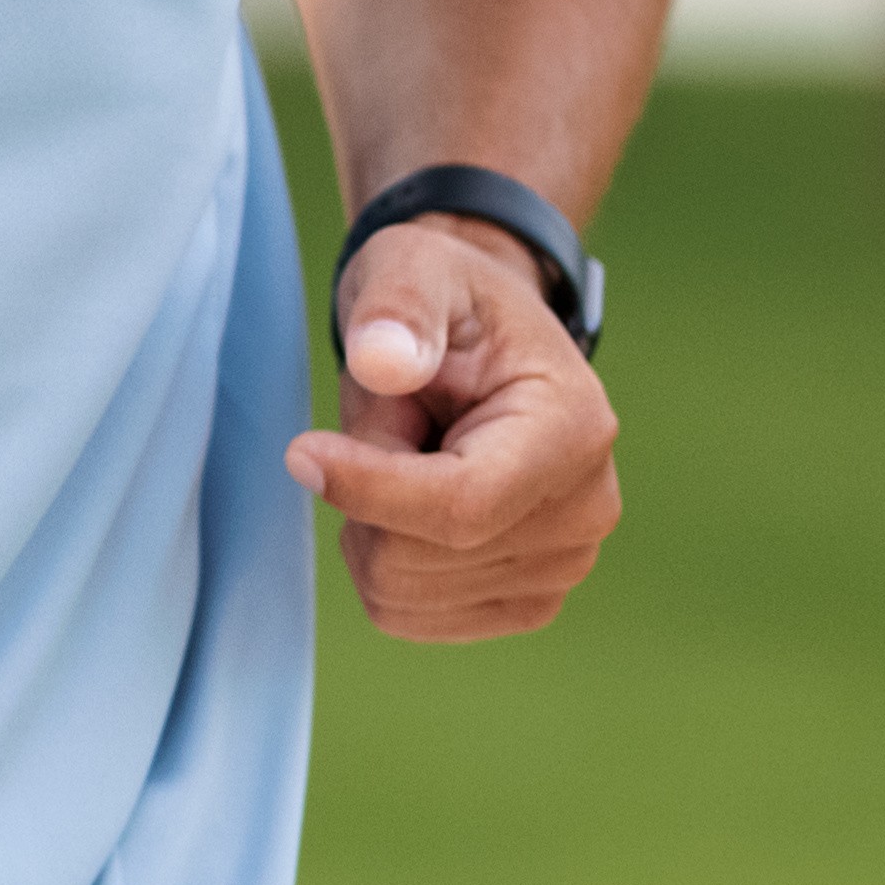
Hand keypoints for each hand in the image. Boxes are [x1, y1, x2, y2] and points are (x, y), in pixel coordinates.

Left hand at [286, 212, 618, 639]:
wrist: (479, 342)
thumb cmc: (444, 301)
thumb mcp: (412, 268)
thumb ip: (397, 308)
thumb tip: (382, 361)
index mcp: (573, 431)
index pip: (463, 505)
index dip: (370, 491)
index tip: (300, 452)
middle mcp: (584, 512)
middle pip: (417, 557)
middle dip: (366, 490)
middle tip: (392, 422)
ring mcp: (562, 567)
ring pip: (400, 592)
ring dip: (370, 523)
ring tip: (410, 454)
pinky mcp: (524, 601)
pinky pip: (406, 615)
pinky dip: (380, 560)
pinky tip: (410, 503)